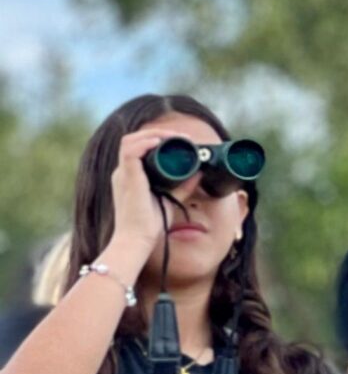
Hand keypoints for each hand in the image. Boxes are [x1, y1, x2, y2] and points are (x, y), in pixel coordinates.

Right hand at [102, 129, 170, 281]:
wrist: (137, 240)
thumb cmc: (150, 224)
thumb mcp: (170, 199)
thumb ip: (182, 186)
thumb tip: (199, 173)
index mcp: (129, 176)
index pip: (137, 147)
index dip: (157, 138)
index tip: (181, 140)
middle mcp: (123, 173)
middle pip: (133, 140)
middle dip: (158, 133)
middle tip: (182, 137)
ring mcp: (122, 174)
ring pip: (131, 141)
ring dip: (154, 134)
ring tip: (176, 137)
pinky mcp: (127, 179)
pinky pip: (131, 152)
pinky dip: (146, 143)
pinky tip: (161, 142)